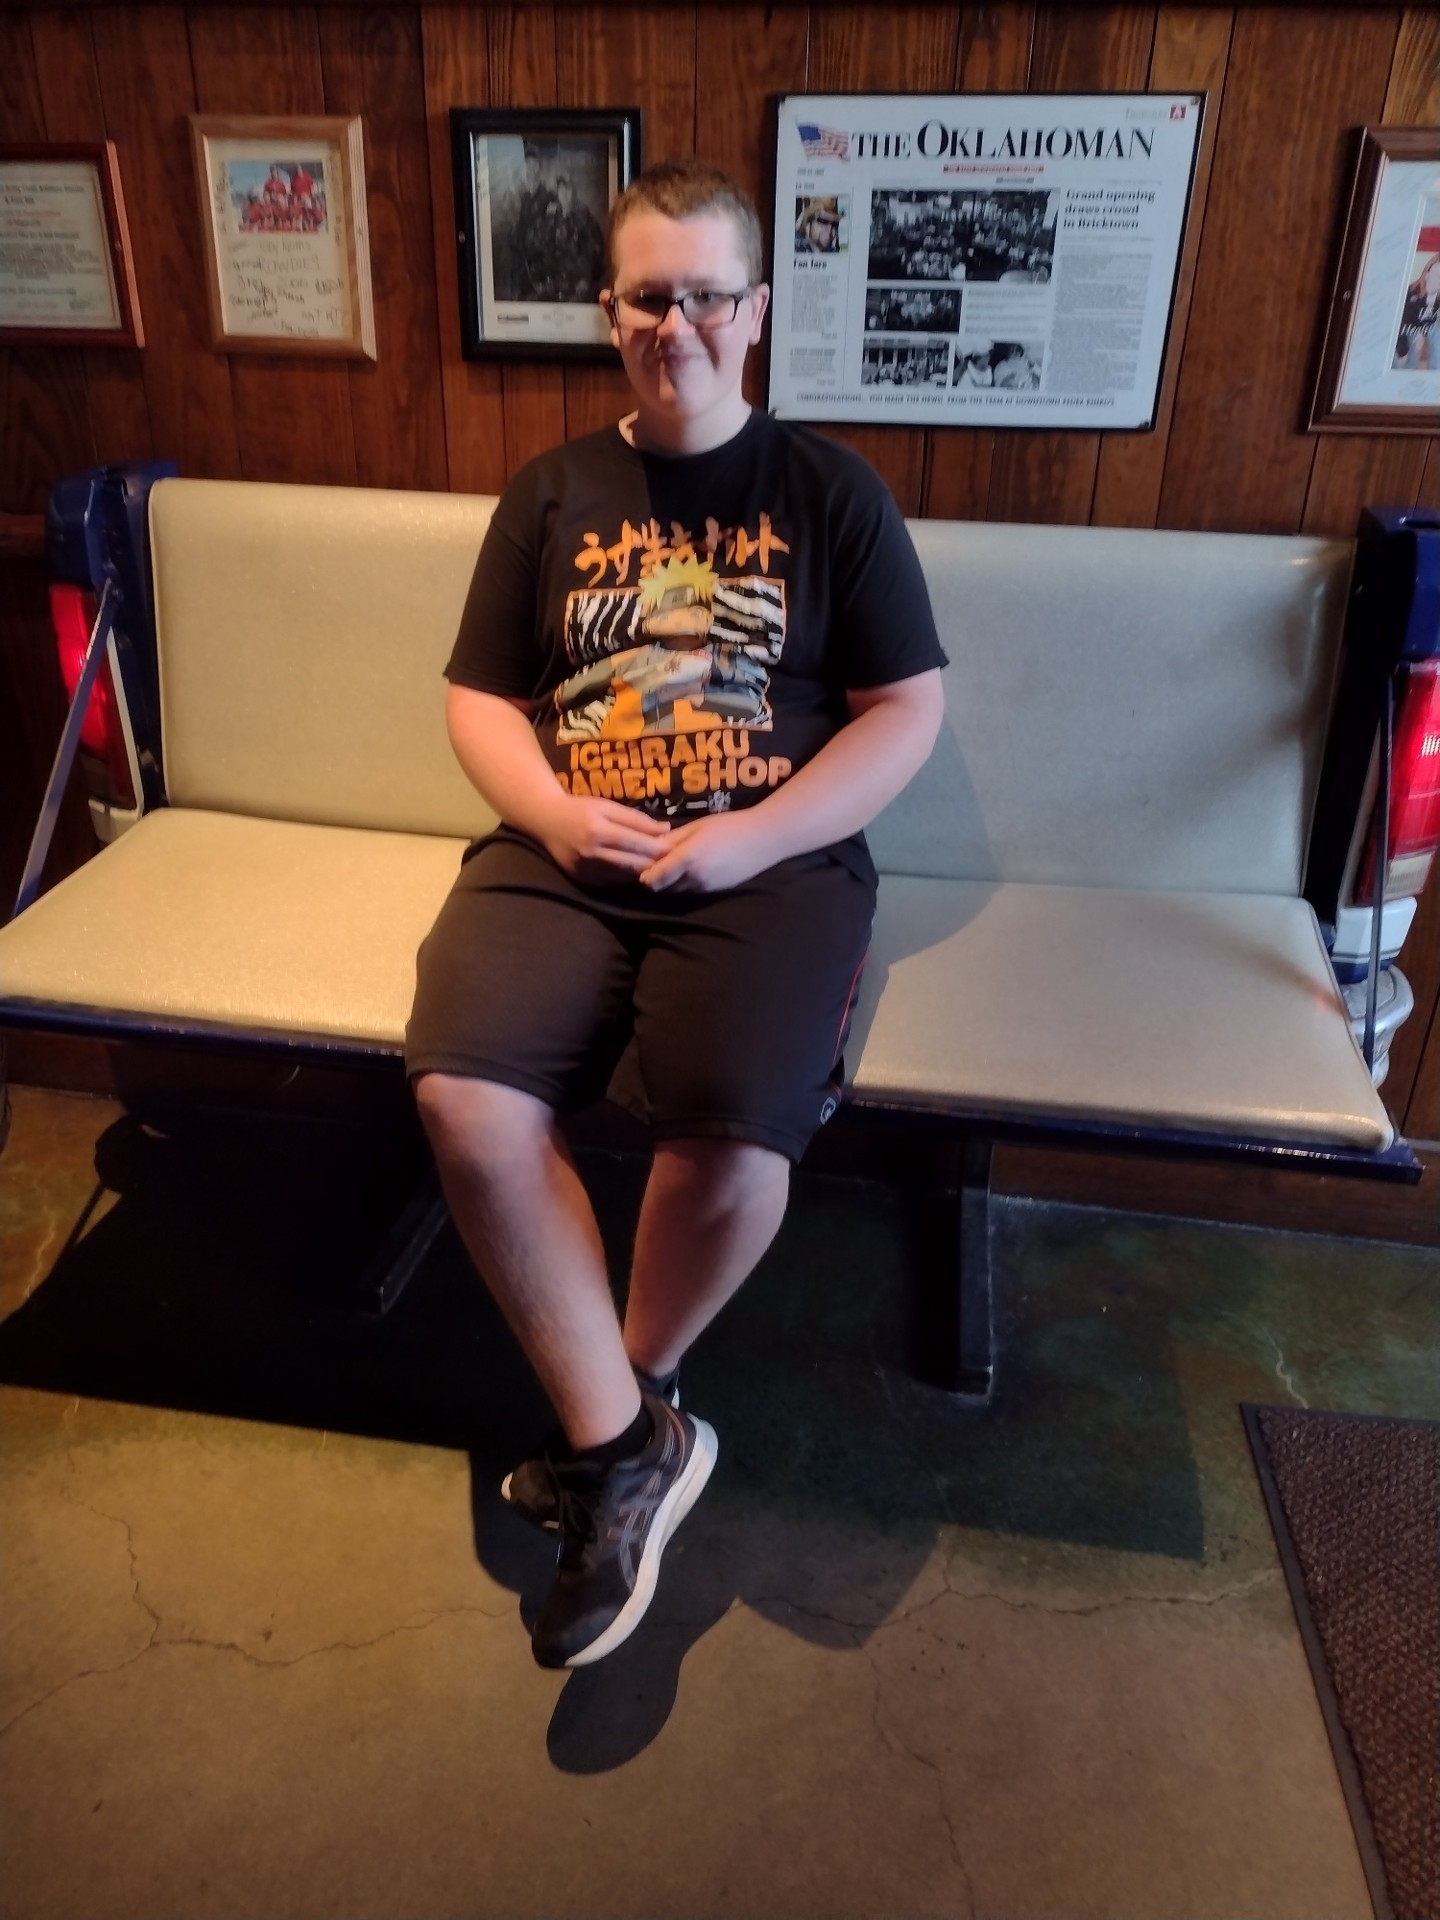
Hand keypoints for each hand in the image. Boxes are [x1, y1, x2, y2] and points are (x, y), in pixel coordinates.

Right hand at [537, 795, 670, 883]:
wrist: (545, 821)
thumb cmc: (579, 808)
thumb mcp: (607, 806)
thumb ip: (636, 819)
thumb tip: (666, 830)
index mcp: (598, 831)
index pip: (636, 844)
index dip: (658, 848)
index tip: (676, 849)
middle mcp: (590, 853)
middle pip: (632, 864)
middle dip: (654, 864)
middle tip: (673, 862)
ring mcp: (585, 870)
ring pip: (624, 877)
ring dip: (643, 874)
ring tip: (660, 868)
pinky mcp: (581, 879)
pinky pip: (611, 882)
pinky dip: (626, 878)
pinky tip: (637, 873)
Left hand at [639, 812, 775, 892]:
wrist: (765, 839)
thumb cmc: (730, 825)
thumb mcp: (697, 827)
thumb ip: (672, 839)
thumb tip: (651, 845)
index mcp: (687, 859)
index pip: (653, 878)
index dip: (644, 875)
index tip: (641, 864)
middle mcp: (694, 878)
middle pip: (663, 888)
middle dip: (656, 879)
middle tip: (655, 863)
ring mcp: (706, 887)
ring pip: (678, 891)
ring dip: (672, 882)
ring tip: (676, 864)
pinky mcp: (716, 891)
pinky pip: (693, 890)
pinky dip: (687, 883)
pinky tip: (695, 868)